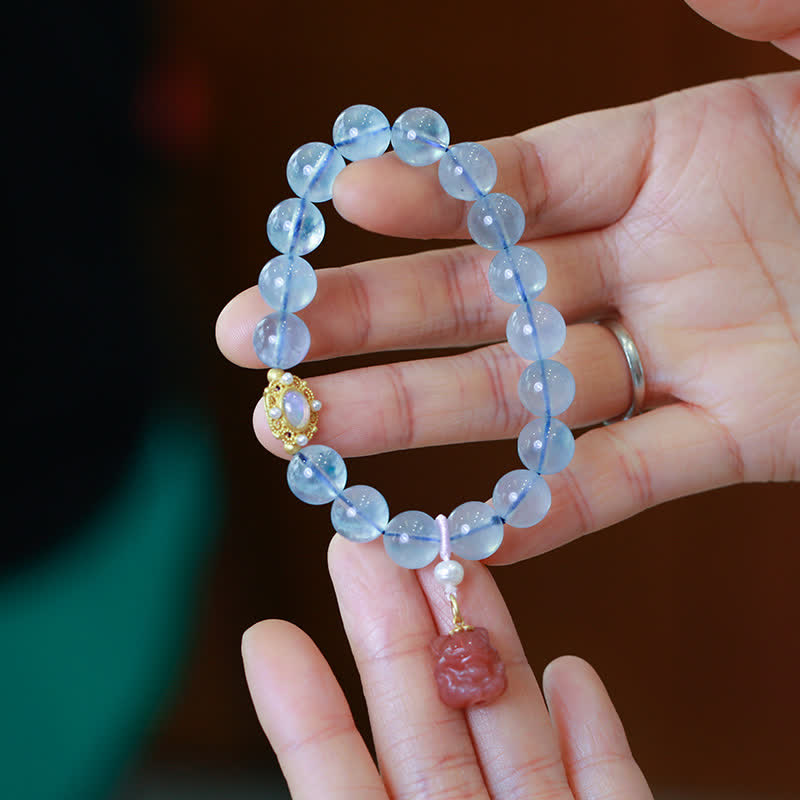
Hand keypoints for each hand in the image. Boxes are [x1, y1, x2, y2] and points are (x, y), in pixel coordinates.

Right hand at [217, 71, 799, 560]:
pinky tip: (462, 528)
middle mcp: (654, 258)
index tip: (333, 198)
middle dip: (363, 321)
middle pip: (481, 296)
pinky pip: (631, 475)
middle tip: (258, 338)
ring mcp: (689, 350)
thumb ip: (765, 8)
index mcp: (669, 155)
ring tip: (298, 432)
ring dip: (409, 416)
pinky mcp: (747, 432)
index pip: (517, 179)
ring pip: (525, 391)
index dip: (426, 192)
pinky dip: (550, 506)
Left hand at [242, 536, 651, 798]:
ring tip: (468, 570)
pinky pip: (612, 791)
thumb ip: (330, 786)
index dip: (310, 708)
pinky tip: (572, 668)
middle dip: (407, 637)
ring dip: (495, 653)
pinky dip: (595, 734)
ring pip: (515, 746)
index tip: (276, 623)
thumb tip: (265, 646)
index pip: (342, 786)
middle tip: (377, 548)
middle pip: (431, 738)